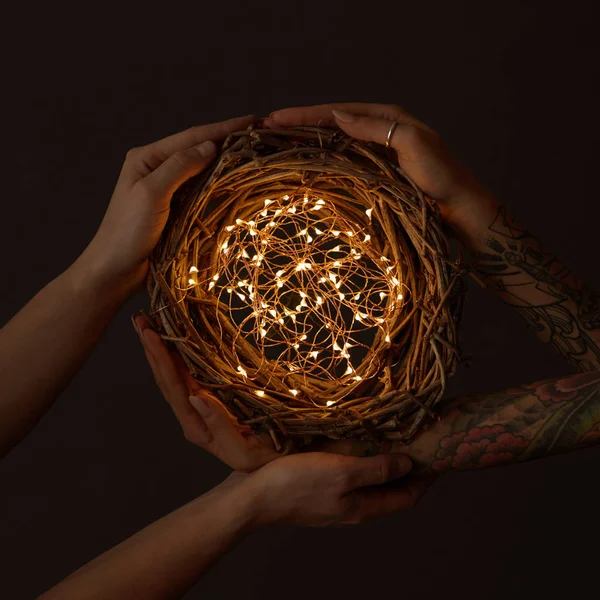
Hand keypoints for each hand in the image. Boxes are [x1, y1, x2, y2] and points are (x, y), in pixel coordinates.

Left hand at [73, 115, 255, 297]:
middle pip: (198, 150)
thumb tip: (210, 146)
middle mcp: (157, 169)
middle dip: (227, 142)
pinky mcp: (174, 209)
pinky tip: (234, 182)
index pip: (192, 137)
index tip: (252, 120)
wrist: (114, 270)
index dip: (223, 128)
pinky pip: (201, 191)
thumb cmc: (126, 232)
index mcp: (147, 158)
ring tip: (252, 154)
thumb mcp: (152, 193)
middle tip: (259, 136)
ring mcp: (167, 190)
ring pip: (202, 171)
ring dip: (226, 162)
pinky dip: (218, 185)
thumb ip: (180, 166)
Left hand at [133, 315, 279, 471]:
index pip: (172, 387)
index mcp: (195, 425)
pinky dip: (179, 353)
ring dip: (160, 348)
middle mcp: (193, 413)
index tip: (149, 334)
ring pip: (174, 373)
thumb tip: (196, 397)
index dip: (160, 359)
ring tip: (147, 324)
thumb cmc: (265, 458)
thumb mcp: (243, 451)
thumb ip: (219, 425)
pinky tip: (173, 340)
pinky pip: (191, 372)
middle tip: (139, 319)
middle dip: (151, 348)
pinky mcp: (213, 395)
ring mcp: (201, 404)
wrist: (280, 460)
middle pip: (166, 377)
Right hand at [242, 451, 426, 526]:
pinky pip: (347, 470)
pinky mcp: (318, 484)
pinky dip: (359, 455)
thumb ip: (377, 469)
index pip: (407, 497)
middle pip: (390, 488)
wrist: (251, 495)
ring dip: (382, 458)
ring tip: (392, 432)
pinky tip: (354, 436)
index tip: (438, 456)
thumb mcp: (343, 473)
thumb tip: (409, 464)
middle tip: (417, 438)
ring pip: (368, 477)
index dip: (426, 478)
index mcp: (363, 506)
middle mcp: (352, 504)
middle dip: (406, 466)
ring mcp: (334, 495)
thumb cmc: (296, 484)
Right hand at [263, 102, 497, 237]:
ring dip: (308, 138)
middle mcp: (379, 129)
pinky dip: (323, 155)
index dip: (307, 113)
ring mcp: (376, 150)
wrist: (457, 205)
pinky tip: (308, 157)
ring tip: (280, 139)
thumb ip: (375, 127)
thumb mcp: (411, 142)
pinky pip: (344, 157)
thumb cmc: (440, 173)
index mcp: (388, 116)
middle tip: (268, 125)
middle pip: (332, 121)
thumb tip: (337, 114)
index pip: (338, 110)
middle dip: (301, 123)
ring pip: (335, 138)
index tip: (277, 116)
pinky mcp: (376, 169)